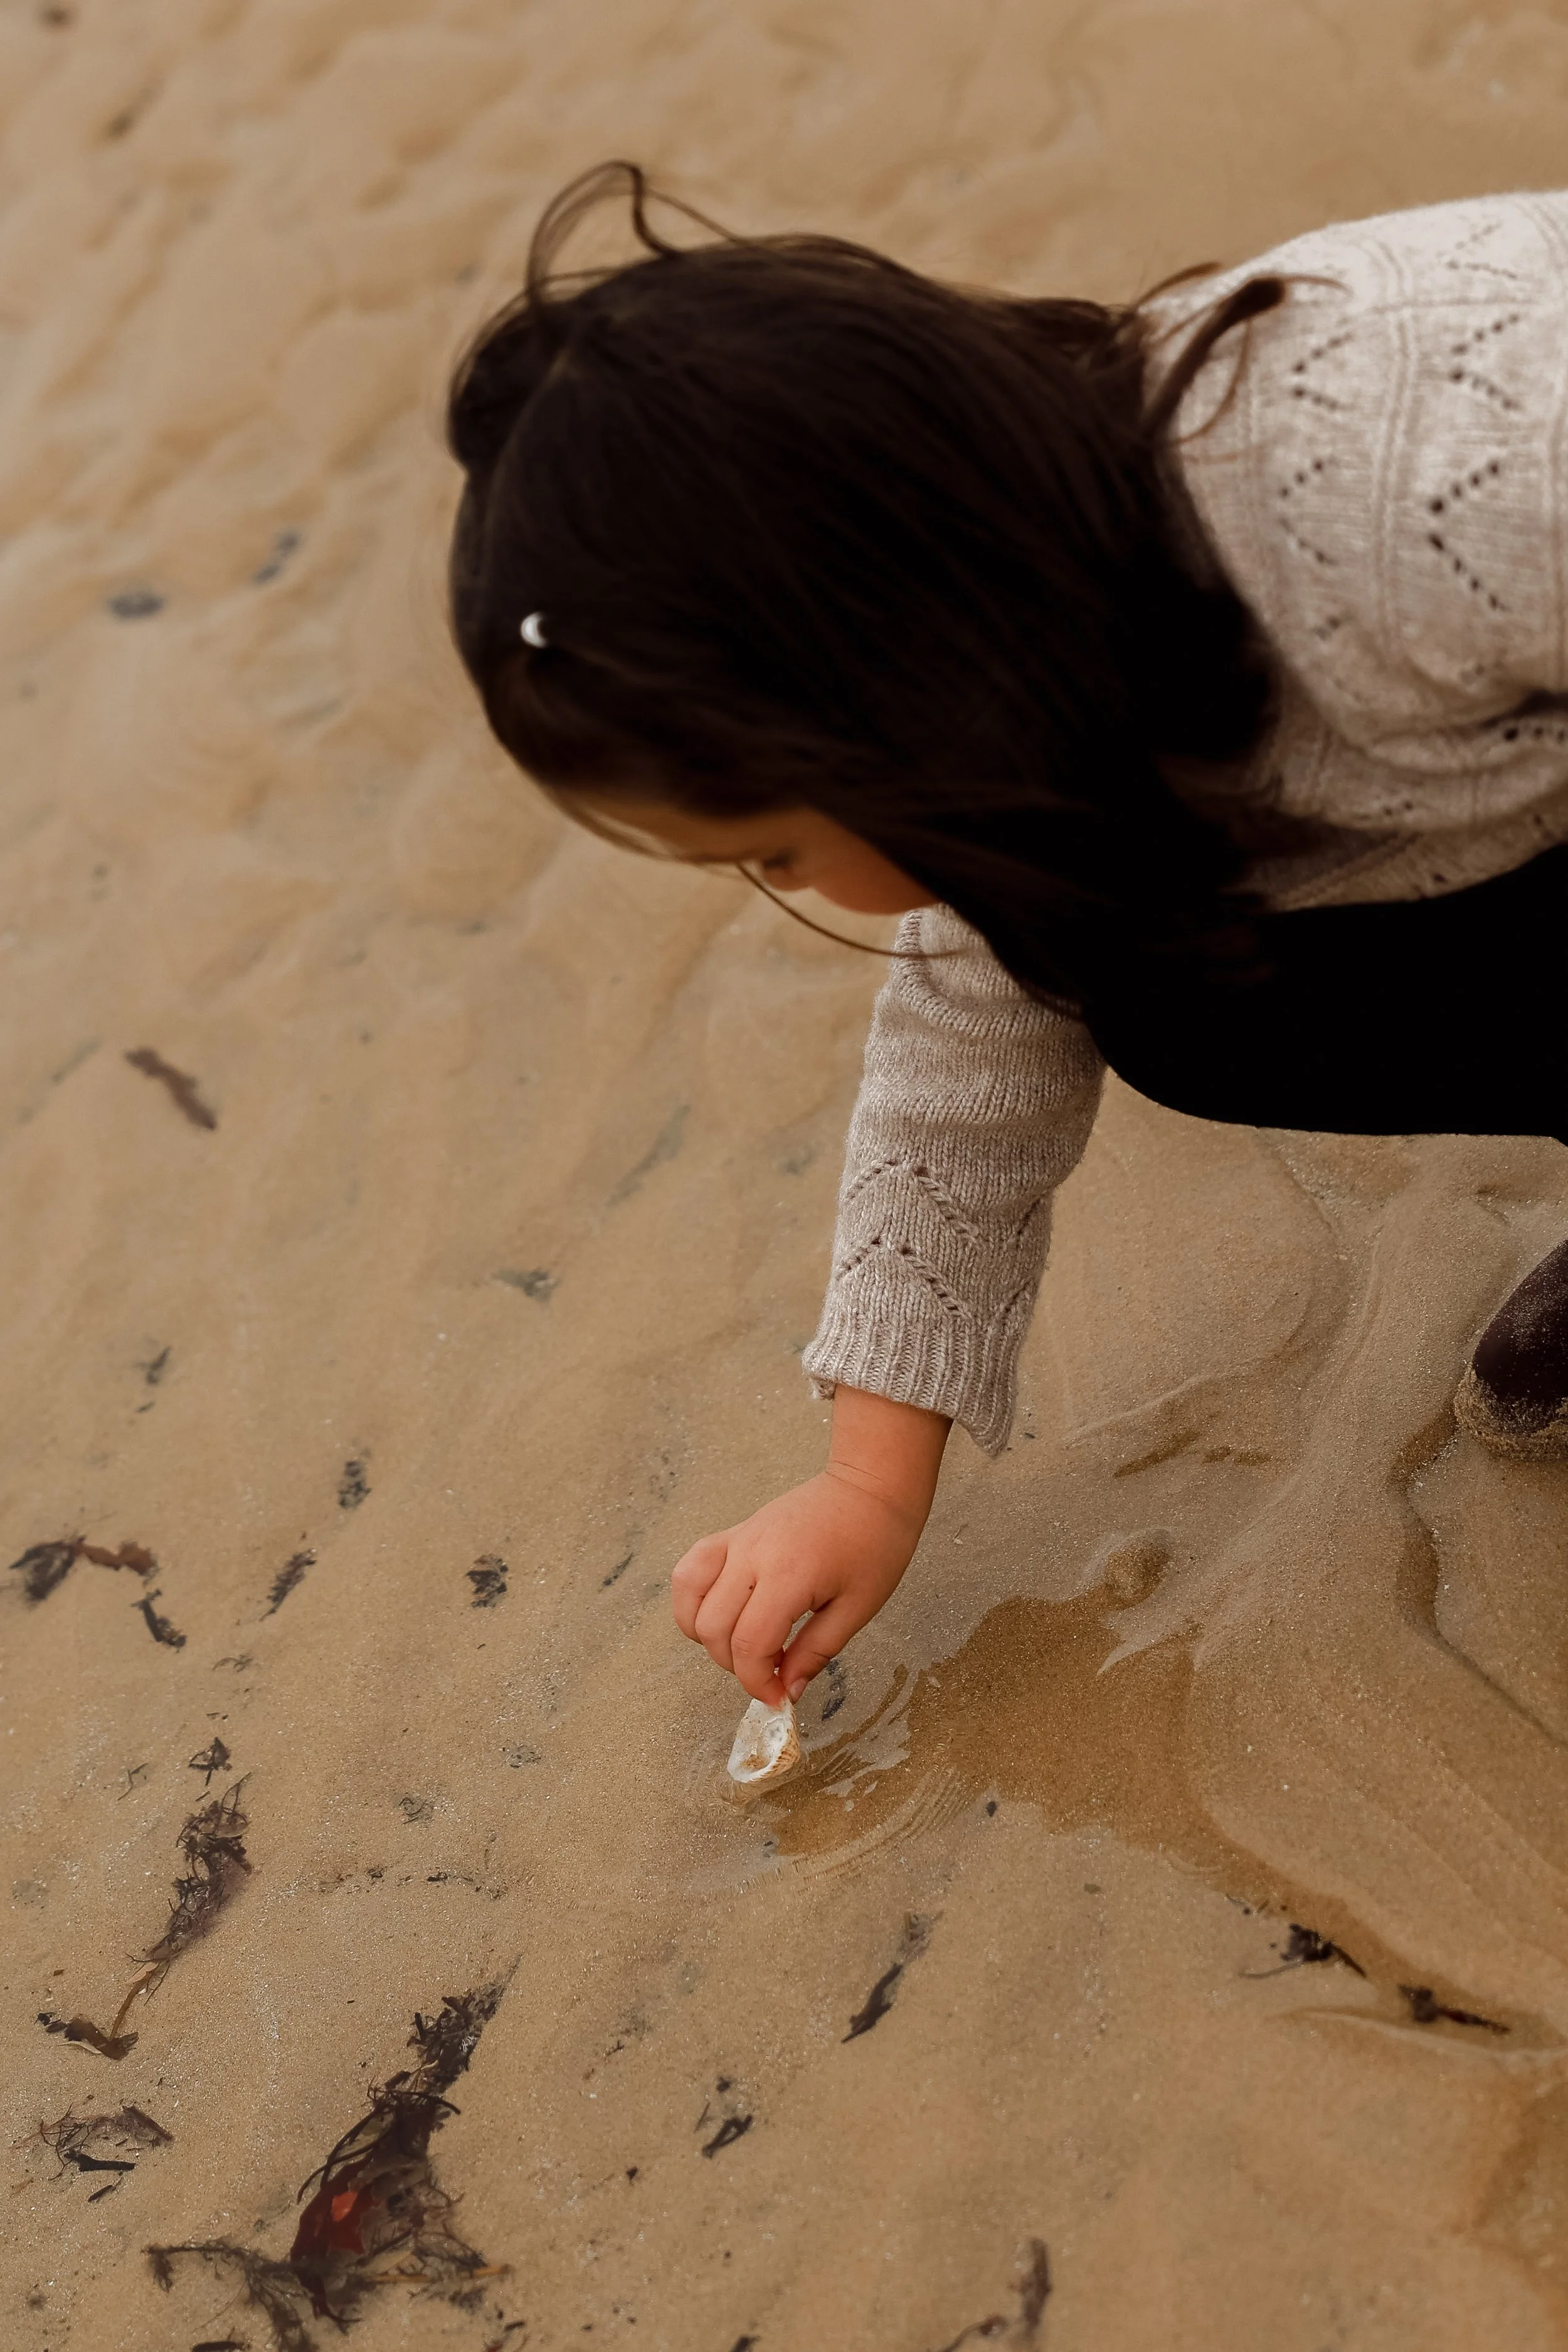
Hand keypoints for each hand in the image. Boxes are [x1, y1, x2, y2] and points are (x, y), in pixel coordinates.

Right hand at [670, 1389, 949, 1706]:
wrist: (869, 1487)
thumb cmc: (875, 1543)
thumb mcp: (857, 1608)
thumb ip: (816, 1651)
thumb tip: (786, 1690)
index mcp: (788, 1575)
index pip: (749, 1644)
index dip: (757, 1682)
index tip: (778, 1698)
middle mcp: (752, 1554)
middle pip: (713, 1627)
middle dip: (736, 1664)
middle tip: (771, 1671)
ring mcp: (738, 1539)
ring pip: (689, 1596)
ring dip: (706, 1634)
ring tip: (743, 1643)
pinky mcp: (733, 1532)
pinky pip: (691, 1568)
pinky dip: (692, 1599)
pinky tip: (720, 1614)